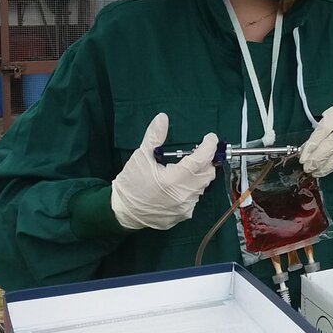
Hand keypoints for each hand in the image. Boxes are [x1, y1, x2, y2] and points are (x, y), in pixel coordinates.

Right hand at [111, 113, 217, 230]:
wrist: (122, 212)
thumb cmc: (131, 184)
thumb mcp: (140, 157)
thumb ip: (154, 137)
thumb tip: (162, 118)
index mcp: (174, 179)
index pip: (202, 160)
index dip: (209, 147)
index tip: (210, 138)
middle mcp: (184, 195)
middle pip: (208, 173)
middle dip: (206, 161)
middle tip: (197, 153)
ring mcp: (185, 206)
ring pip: (203, 186)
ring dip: (199, 175)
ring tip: (185, 168)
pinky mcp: (184, 214)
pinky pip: (195, 197)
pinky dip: (192, 188)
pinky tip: (179, 184)